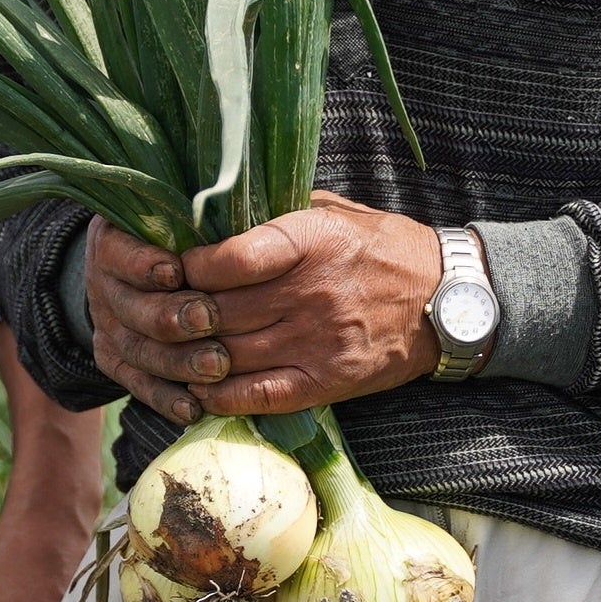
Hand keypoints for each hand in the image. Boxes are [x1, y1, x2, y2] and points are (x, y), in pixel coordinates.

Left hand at [91, 193, 443, 418]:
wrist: (446, 300)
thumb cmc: (382, 248)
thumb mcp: (335, 212)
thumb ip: (278, 211)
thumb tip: (215, 206)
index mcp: (311, 241)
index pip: (232, 258)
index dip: (190, 265)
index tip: (171, 264)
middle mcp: (311, 293)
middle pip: (220, 310)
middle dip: (178, 313)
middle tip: (154, 311)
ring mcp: (318, 341)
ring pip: (230, 354)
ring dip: (189, 355)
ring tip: (165, 348)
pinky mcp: (327, 380)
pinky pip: (259, 395)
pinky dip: (219, 395)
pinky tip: (196, 386)